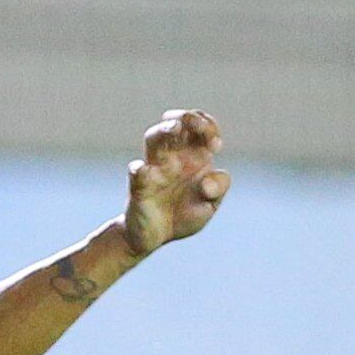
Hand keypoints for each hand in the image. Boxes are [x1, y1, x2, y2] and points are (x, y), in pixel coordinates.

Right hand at [126, 109, 228, 256]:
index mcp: (193, 157)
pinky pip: (137, 173)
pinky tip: (144, 171)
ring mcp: (154, 169)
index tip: (215, 146)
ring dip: (164, 130)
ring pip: (154, 139)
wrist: (153, 237)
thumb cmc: (183, 216)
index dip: (209, 128)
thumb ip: (218, 189)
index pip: (200, 129)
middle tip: (196, 124)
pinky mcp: (139, 187)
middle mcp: (173, 157)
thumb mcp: (209, 206)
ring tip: (173, 127)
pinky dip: (139, 170)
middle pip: (176, 124)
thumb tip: (207, 183)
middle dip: (187, 118)